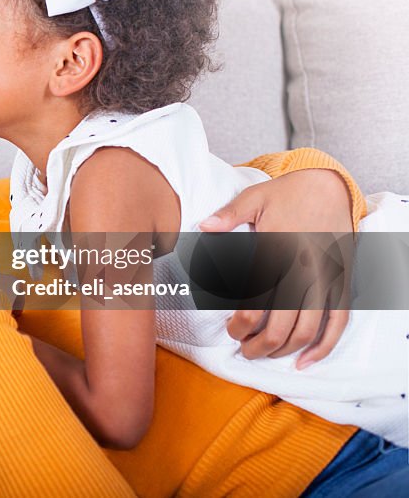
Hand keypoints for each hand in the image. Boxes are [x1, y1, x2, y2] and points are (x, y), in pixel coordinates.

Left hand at [199, 169, 353, 367]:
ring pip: (309, 330)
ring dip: (286, 350)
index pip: (257, 305)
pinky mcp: (342, 282)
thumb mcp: (253, 198)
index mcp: (277, 253)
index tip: (230, 329)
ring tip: (267, 354)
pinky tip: (306, 361)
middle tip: (244, 349)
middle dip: (260, 346)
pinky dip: (325, 346)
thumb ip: (227, 215)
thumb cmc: (287, 193)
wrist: (330, 185)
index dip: (241, 326)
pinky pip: (338, 321)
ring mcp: (326, 279)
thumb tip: (203, 227)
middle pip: (282, 327)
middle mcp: (303, 271)